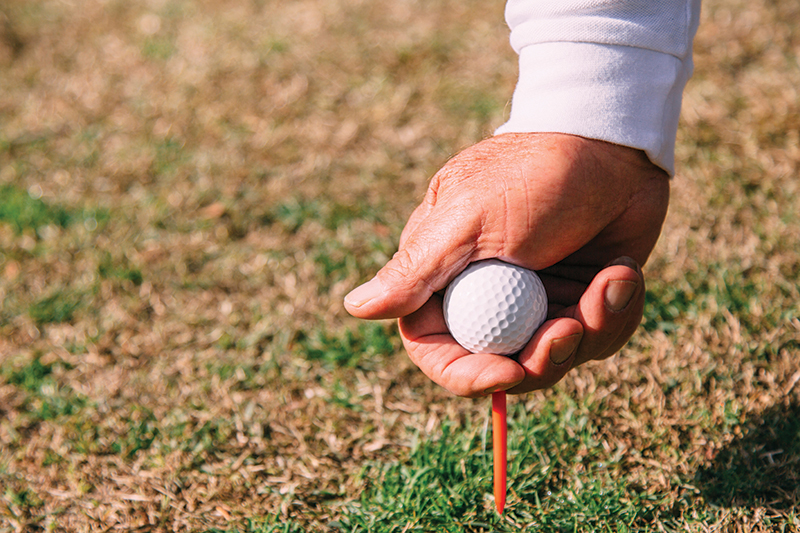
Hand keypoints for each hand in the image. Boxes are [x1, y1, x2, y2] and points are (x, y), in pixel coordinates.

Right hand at [344, 132, 668, 396]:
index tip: (507, 372)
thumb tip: (354, 308)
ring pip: (556, 357)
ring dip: (591, 329)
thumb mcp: (469, 218)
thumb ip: (416, 269)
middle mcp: (490, 294)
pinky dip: (616, 311)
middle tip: (570, 330)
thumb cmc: (535, 171)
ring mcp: (540, 299)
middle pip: (501, 364)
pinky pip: (598, 336)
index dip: (466, 374)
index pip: (438, 349)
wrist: (613, 140)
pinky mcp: (584, 296)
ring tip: (612, 278)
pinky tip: (622, 270)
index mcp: (447, 277)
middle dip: (540, 358)